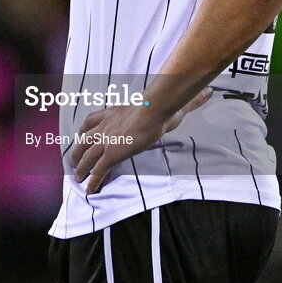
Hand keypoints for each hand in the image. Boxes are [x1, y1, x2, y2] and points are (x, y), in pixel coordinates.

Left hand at [70, 88, 211, 194]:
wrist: (152, 110)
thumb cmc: (158, 105)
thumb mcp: (165, 101)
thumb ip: (185, 100)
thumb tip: (208, 92)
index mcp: (114, 113)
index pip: (92, 120)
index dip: (84, 129)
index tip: (79, 135)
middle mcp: (106, 126)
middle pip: (84, 139)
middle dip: (77, 152)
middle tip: (74, 162)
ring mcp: (107, 139)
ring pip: (87, 156)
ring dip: (80, 168)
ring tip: (77, 178)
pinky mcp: (112, 153)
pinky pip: (98, 171)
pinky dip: (92, 181)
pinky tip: (90, 190)